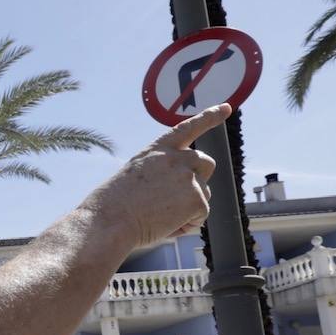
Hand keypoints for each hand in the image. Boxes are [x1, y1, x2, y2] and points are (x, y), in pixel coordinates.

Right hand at [90, 103, 228, 247]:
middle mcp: (176, 158)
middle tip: (176, 201)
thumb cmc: (113, 207)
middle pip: (205, 163)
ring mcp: (188, 176)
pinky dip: (187, 225)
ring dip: (187, 208)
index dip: (209, 117)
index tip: (226, 108)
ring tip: (158, 217)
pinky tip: (165, 226)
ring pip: (204, 193)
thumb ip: (162, 175)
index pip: (188, 128)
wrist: (109, 221)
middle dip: (199, 180)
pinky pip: (201, 215)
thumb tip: (189, 195)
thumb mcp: (135, 178)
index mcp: (157, 150)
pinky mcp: (197, 198)